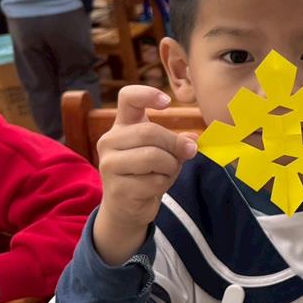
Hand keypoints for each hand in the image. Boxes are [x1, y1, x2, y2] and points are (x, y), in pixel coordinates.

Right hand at [93, 86, 196, 265]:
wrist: (126, 208)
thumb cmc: (146, 173)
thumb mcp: (162, 152)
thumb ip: (176, 142)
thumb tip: (193, 141)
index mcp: (122, 126)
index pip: (128, 98)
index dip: (147, 94)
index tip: (166, 102)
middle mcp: (109, 141)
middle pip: (149, 132)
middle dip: (176, 144)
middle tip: (190, 152)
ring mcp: (109, 165)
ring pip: (154, 157)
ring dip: (171, 167)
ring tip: (167, 172)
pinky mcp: (116, 188)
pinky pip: (154, 181)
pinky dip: (164, 184)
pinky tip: (155, 188)